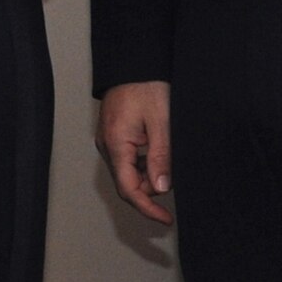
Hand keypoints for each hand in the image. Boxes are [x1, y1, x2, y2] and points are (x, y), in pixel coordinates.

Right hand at [97, 81, 174, 225]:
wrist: (134, 62)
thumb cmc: (147, 85)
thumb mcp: (161, 122)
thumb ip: (161, 157)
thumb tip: (163, 188)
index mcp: (116, 143)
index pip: (128, 188)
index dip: (147, 208)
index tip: (165, 219)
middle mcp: (107, 145)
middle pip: (128, 182)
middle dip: (152, 188)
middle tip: (174, 177)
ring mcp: (109, 140)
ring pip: (129, 172)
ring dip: (149, 173)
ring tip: (168, 155)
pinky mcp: (114, 136)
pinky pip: (128, 159)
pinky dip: (144, 162)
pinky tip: (158, 150)